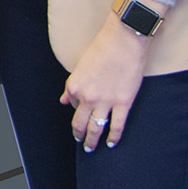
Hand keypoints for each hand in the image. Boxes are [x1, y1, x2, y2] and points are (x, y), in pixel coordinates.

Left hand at [61, 11, 153, 150]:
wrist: (124, 41)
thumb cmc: (102, 49)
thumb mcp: (80, 67)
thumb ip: (71, 87)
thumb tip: (63, 101)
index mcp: (74, 86)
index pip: (71, 105)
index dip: (75, 110)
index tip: (79, 114)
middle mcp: (87, 97)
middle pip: (80, 123)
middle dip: (79, 135)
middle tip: (80, 142)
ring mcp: (106, 102)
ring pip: (96, 128)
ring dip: (92, 140)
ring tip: (91, 147)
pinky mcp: (124, 104)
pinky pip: (117, 126)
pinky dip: (113, 137)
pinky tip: (111, 144)